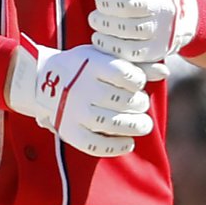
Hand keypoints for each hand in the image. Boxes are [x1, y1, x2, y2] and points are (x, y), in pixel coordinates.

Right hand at [6, 41, 153, 157]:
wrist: (41, 80)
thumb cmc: (83, 67)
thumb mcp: (104, 57)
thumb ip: (135, 64)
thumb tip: (165, 71)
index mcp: (92, 65)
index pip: (126, 74)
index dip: (138, 81)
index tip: (137, 83)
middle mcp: (82, 87)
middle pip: (123, 100)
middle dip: (139, 104)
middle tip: (141, 105)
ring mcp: (74, 111)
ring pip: (112, 123)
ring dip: (134, 126)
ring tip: (143, 125)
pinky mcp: (69, 131)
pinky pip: (94, 144)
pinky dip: (115, 147)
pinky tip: (128, 144)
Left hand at [86, 0, 195, 67]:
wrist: (177, 19)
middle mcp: (164, 4)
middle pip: (126, 5)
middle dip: (104, 4)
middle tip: (99, 4)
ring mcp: (162, 30)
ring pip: (126, 29)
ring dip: (104, 24)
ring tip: (96, 19)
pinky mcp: (155, 50)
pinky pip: (128, 51)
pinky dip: (108, 44)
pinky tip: (99, 36)